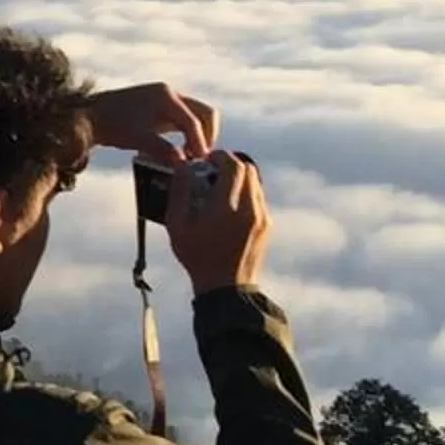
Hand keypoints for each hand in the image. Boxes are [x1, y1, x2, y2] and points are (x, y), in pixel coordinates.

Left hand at [88, 83, 218, 162]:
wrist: (89, 116)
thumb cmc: (112, 125)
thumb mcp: (138, 139)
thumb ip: (163, 150)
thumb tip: (184, 163)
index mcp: (166, 96)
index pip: (194, 121)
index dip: (201, 143)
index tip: (201, 163)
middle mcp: (169, 94)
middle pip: (204, 113)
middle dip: (207, 135)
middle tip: (201, 159)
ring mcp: (165, 100)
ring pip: (196, 116)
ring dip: (198, 136)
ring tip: (192, 158)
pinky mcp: (160, 109)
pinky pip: (184, 121)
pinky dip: (187, 135)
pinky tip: (179, 153)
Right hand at [167, 153, 268, 296]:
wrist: (227, 288)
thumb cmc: (197, 257)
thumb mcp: (177, 224)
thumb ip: (179, 190)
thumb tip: (181, 164)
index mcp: (227, 207)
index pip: (233, 165)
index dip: (219, 156)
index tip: (206, 160)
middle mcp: (250, 209)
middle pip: (248, 169)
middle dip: (230, 164)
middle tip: (212, 171)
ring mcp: (262, 218)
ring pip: (256, 182)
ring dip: (238, 178)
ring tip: (219, 189)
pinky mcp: (267, 226)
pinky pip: (259, 198)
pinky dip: (245, 193)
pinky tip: (228, 207)